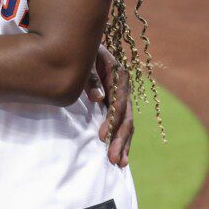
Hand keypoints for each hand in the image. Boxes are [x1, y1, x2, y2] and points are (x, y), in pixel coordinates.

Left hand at [85, 45, 132, 167]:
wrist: (82, 45)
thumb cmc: (81, 53)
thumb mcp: (84, 61)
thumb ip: (91, 78)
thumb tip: (99, 98)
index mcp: (118, 74)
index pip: (119, 101)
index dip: (112, 120)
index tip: (102, 136)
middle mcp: (124, 87)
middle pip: (126, 116)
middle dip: (120, 139)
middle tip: (112, 158)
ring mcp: (122, 96)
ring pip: (127, 123)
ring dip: (123, 144)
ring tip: (119, 163)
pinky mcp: (117, 103)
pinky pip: (122, 123)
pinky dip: (122, 139)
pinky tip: (121, 155)